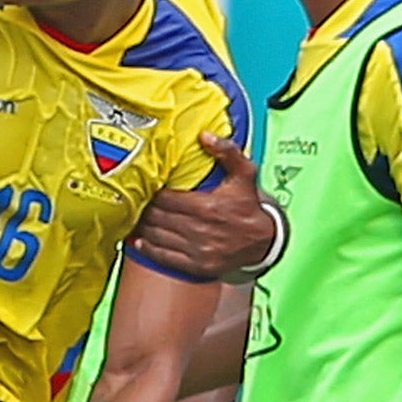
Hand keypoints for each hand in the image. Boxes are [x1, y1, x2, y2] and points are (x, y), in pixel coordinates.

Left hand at [130, 134, 275, 278]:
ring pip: (157, 236)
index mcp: (208, 206)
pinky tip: (138, 241)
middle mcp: (200, 230)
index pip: (166, 199)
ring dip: (143, 227)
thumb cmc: (250, 205)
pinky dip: (147, 249)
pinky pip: (164, 257)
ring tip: (136, 218)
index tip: (147, 187)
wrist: (265, 241)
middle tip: (137, 202)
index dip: (153, 193)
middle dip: (145, 209)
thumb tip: (205, 135)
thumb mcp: (245, 175)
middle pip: (158, 217)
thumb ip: (227, 152)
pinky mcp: (196, 266)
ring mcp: (197, 250)